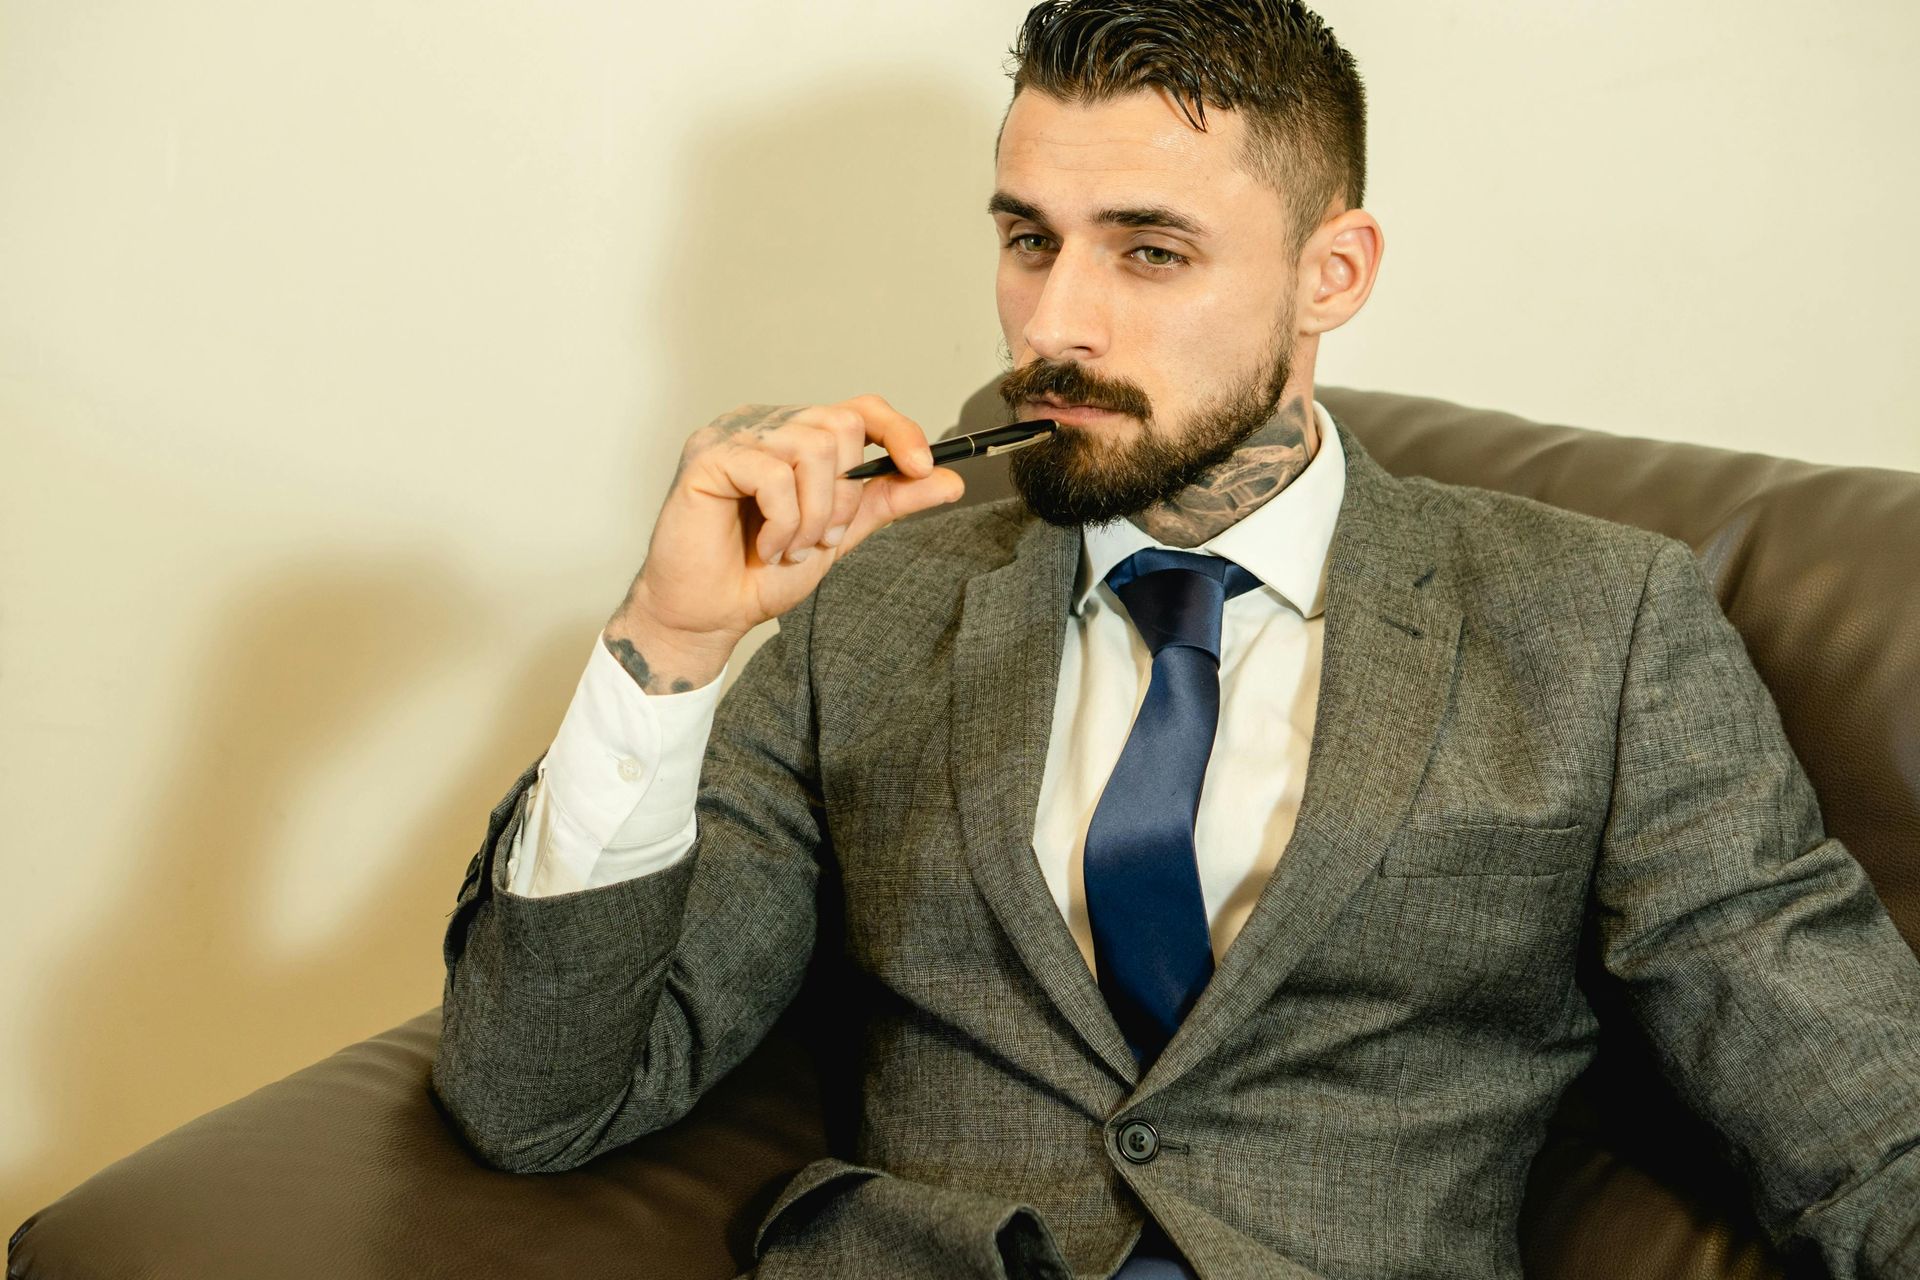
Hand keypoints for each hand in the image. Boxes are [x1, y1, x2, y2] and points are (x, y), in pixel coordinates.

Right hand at [602, 395, 964, 691]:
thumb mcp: (843, 534)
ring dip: (814, 516)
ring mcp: (735, 435)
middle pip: (842, 427)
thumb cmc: (761, 573)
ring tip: (792, 549)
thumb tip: (950, 479)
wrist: (712, 614)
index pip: (860, 408)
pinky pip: (774, 473)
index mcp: (798, 437)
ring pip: (813, 449)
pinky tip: (767, 547)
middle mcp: (767, 425)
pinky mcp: (708, 455)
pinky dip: (783, 521)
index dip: (899, 431)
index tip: (922, 468)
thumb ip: (890, 500)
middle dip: (845, 497)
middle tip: (822, 540)